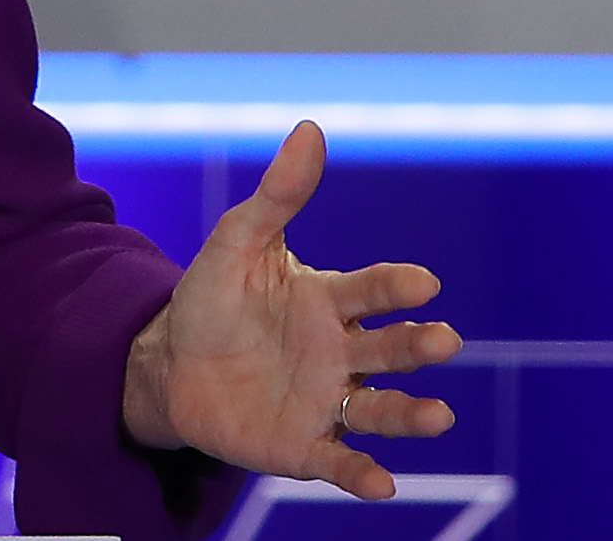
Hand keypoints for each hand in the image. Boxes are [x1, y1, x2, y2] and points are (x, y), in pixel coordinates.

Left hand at [122, 120, 461, 498]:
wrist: (169, 363)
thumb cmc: (212, 300)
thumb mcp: (237, 243)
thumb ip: (278, 195)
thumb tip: (312, 129)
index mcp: (328, 301)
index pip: (370, 290)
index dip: (394, 287)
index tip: (422, 282)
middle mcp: (340, 353)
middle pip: (387, 350)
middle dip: (417, 346)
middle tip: (442, 340)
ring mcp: (326, 400)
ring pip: (379, 410)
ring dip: (411, 415)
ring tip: (439, 416)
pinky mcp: (303, 445)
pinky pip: (339, 460)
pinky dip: (362, 474)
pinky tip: (381, 482)